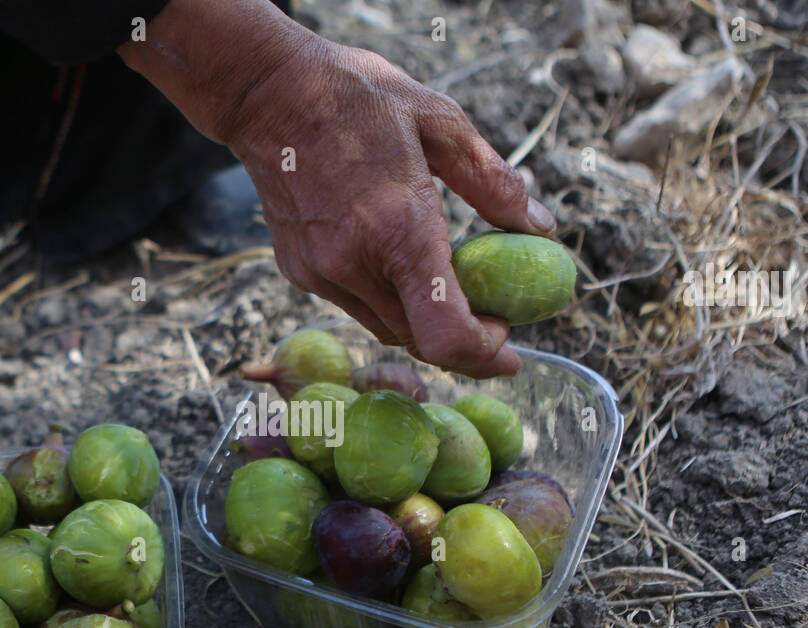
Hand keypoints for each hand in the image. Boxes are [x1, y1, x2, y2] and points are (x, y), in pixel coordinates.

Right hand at [121, 0, 555, 377]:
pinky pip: (357, 305)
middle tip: (496, 318)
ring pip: (388, 328)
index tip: (508, 345)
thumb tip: (540, 227)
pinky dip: (390, 299)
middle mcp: (355, 264)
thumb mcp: (442, 123)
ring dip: (425, 321)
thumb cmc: (359, 99)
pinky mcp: (301, 273)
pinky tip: (400, 261)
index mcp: (398, 228)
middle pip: (420, 341)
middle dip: (463, 341)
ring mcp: (322, 274)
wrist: (267, 94)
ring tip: (453, 286)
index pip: (444, 334)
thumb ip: (493, 182)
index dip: (482, 353)